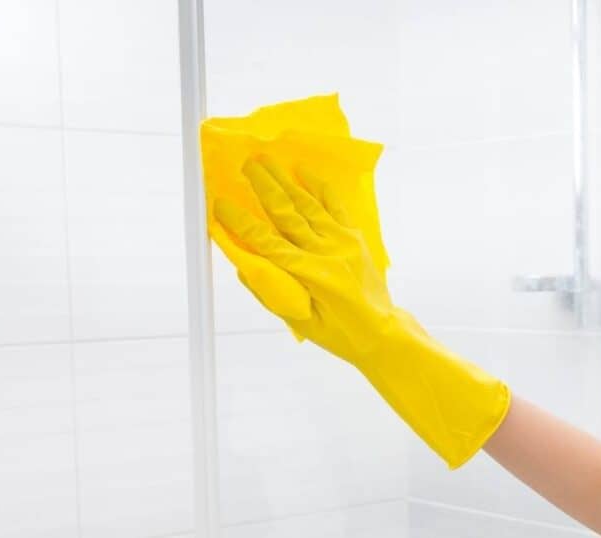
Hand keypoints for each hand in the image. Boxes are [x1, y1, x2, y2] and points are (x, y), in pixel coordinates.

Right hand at [213, 156, 398, 364]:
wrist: (380, 331)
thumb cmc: (338, 333)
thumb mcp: (299, 321)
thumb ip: (272, 293)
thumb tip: (243, 266)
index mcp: (310, 275)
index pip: (267, 242)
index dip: (242, 222)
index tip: (220, 204)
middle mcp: (327, 252)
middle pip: (288, 213)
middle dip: (264, 186)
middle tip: (245, 164)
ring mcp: (343, 241)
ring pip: (308, 205)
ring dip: (286, 180)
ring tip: (267, 160)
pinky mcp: (354, 237)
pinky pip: (336, 206)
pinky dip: (320, 188)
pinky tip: (305, 171)